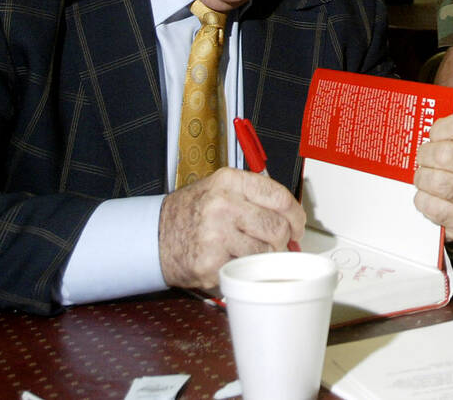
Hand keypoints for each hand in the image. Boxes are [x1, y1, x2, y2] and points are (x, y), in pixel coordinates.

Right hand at [157, 168, 305, 289]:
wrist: (154, 235)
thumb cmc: (192, 212)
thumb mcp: (221, 189)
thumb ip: (254, 196)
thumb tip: (291, 218)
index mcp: (229, 181)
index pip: (279, 196)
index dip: (296, 215)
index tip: (297, 225)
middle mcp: (223, 205)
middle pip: (277, 227)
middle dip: (283, 240)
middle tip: (277, 244)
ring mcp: (216, 235)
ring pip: (265, 252)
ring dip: (264, 257)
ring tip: (250, 252)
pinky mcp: (211, 263)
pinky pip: (244, 270)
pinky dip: (243, 270)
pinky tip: (231, 261)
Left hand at [413, 93, 452, 239]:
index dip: (437, 128)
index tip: (432, 133)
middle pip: (446, 155)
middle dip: (424, 155)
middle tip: (422, 157)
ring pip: (439, 182)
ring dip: (422, 178)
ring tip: (423, 176)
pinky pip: (435, 209)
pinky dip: (423, 201)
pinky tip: (426, 196)